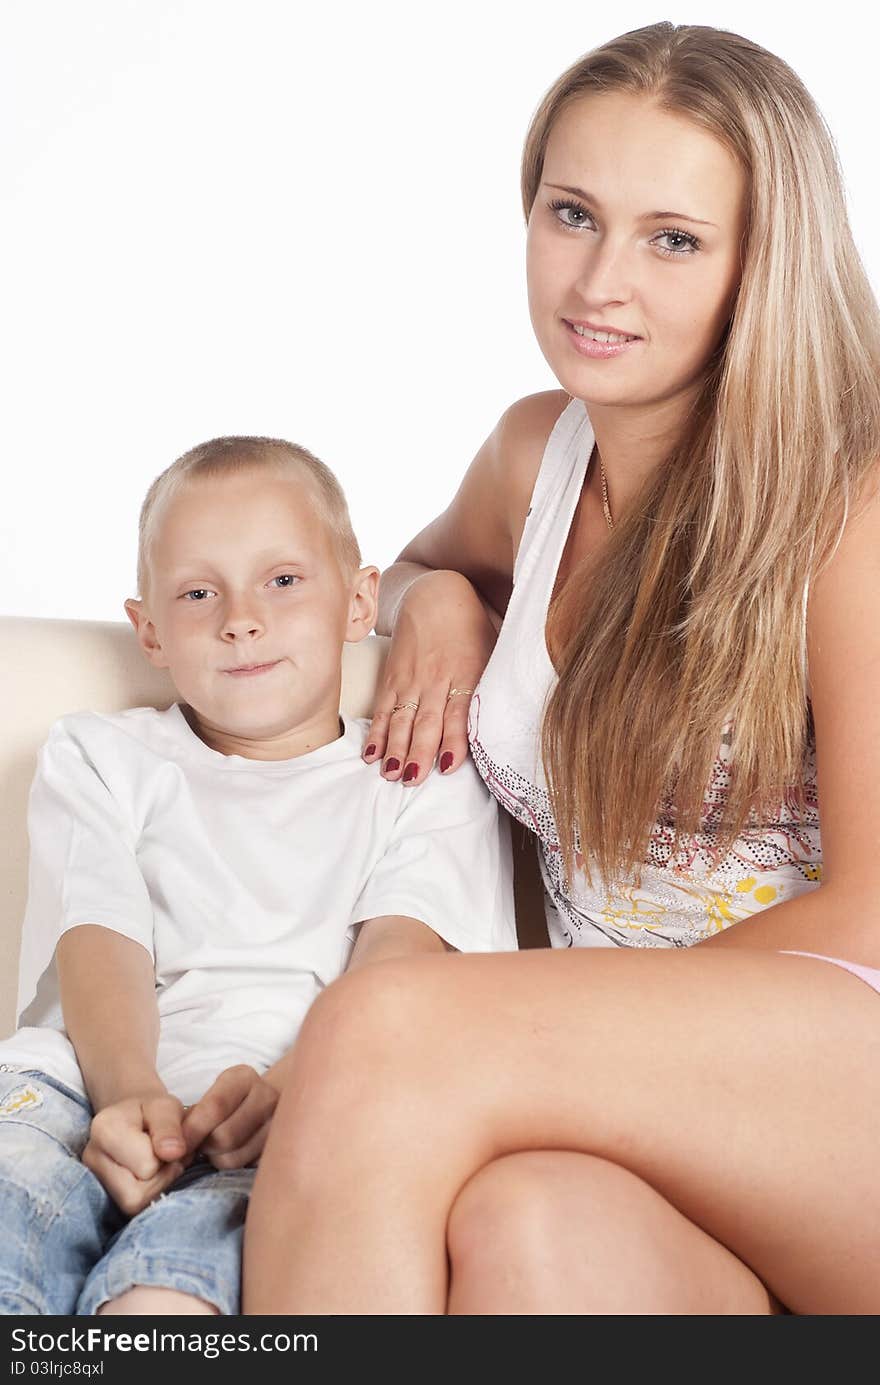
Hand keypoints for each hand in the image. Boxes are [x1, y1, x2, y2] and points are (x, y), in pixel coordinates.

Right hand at [82, 1091, 189, 1216]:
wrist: (133, 1117)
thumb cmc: (152, 1111)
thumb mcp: (166, 1107)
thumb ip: (169, 1127)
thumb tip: (173, 1153)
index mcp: (104, 1128)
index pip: (146, 1165)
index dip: (166, 1156)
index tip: (168, 1140)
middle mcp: (90, 1157)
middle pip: (135, 1194)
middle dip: (161, 1177)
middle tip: (167, 1157)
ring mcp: (91, 1179)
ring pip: (131, 1205)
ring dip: (155, 1187)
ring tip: (161, 1164)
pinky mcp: (100, 1194)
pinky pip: (129, 1209)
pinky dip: (147, 1195)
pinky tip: (151, 1175)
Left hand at [181, 1064, 278, 1169]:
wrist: (265, 1103)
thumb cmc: (227, 1101)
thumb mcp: (211, 1095)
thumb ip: (194, 1115)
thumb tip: (177, 1145)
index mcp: (244, 1078)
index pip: (215, 1106)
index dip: (192, 1130)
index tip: (178, 1145)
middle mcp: (267, 1096)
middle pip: (224, 1137)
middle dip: (204, 1146)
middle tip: (199, 1145)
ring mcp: (279, 1124)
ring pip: (233, 1158)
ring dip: (216, 1159)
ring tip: (215, 1149)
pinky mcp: (280, 1149)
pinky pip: (245, 1169)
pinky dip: (231, 1166)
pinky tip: (230, 1154)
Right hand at [364, 569, 498, 786]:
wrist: (437, 594)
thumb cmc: (472, 629)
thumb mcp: (493, 653)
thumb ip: (498, 687)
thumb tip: (516, 720)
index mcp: (466, 674)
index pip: (458, 712)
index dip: (453, 740)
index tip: (448, 765)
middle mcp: (436, 679)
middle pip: (426, 721)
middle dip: (418, 751)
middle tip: (413, 779)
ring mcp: (411, 679)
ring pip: (401, 718)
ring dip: (395, 748)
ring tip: (391, 774)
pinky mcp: (392, 678)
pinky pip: (383, 709)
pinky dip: (377, 732)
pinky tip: (371, 754)